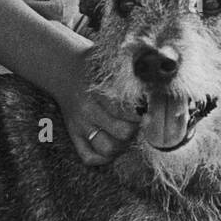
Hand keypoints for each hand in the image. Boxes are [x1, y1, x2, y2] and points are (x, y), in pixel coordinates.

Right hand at [51, 45, 140, 166]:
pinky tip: (113, 147)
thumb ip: (130, 69)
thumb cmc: (93, 65)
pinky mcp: (73, 134)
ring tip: (128, 135)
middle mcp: (87, 111)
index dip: (142, 116)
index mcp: (97, 93)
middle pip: (121, 133)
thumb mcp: (109, 63)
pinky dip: (103, 158)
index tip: (149, 111)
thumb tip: (156, 72)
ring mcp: (79, 125)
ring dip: (122, 145)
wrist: (63, 68)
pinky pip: (88, 157)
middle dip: (136, 129)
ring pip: (106, 149)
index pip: (126, 113)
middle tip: (140, 123)